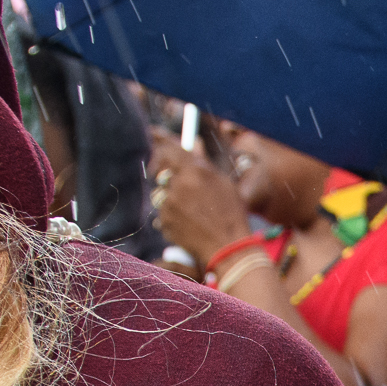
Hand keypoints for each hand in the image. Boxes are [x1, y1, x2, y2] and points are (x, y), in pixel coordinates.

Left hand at [148, 126, 257, 262]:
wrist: (228, 248)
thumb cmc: (232, 214)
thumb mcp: (224, 183)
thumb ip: (204, 162)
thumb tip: (194, 144)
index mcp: (195, 171)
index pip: (170, 149)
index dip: (162, 143)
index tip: (154, 137)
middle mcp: (179, 185)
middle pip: (162, 172)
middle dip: (167, 175)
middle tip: (178, 183)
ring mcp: (170, 205)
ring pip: (163, 195)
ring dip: (172, 199)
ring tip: (193, 212)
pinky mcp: (165, 222)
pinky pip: (164, 214)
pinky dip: (173, 217)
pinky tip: (190, 225)